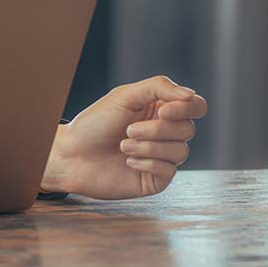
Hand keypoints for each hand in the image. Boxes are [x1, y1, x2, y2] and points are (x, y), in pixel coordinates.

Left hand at [41, 75, 207, 198]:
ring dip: (148, 146)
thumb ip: (158, 88)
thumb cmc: (95, 123)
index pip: (195, 106)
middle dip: (157, 129)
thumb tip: (191, 95)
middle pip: (188, 129)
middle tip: (128, 130)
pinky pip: (169, 170)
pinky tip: (128, 161)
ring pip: (181, 150)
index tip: (162, 111)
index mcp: (160, 109)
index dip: (186, 108)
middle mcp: (165, 132)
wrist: (72, 155)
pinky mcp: (156, 178)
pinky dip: (147, 162)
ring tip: (123, 145)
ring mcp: (162, 156)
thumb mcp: (124, 96)